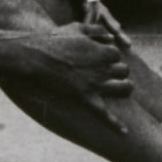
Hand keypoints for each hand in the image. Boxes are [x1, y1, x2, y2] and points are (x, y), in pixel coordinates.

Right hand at [16, 24, 133, 132]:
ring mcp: (95, 85)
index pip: (118, 54)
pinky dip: (116, 125)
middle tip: (106, 71)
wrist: (36, 56)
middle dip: (118, 70)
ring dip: (124, 88)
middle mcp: (103, 69)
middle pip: (124, 70)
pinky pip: (104, 115)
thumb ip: (97, 31)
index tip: (98, 56)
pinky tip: (126, 133)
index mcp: (104, 51)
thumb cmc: (55, 40)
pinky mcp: (85, 99)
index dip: (109, 55)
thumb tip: (110, 37)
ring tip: (119, 88)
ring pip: (124, 89)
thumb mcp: (78, 28)